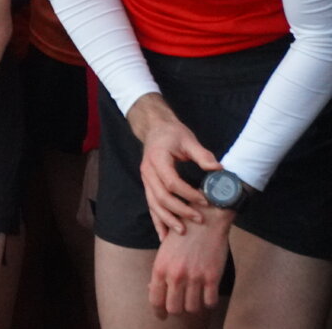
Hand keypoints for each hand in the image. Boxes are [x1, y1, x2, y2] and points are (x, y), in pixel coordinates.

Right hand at [127, 95, 217, 238]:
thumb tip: (218, 169)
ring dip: (167, 219)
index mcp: (157, 159)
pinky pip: (150, 205)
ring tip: (182, 231)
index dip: (188, 194)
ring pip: (153, 204)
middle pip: (161, 197)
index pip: (171, 182)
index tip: (205, 200)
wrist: (154, 129)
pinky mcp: (147, 186)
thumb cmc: (172, 134)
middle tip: (199, 219)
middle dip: (180, 210)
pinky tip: (163, 235)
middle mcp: (147, 172)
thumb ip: (202, 155)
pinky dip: (157, 221)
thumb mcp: (188, 139)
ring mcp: (145, 180)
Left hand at [148, 206, 232, 316]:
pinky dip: (209, 301)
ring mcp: (194, 277)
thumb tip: (153, 289)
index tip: (161, 316)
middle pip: (174, 308)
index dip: (158, 312)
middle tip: (180, 306)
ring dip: (193, 305)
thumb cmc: (182, 233)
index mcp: (160, 268)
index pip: (155, 300)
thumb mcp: (164, 251)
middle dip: (176, 310)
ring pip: (192, 308)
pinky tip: (208, 295)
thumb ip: (160, 271)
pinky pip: (210, 302)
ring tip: (195, 298)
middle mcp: (175, 275)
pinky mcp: (212, 277)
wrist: (204, 220)